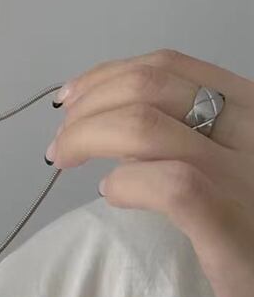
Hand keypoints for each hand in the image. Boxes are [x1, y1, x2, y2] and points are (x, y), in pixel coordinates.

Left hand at [48, 48, 253, 296]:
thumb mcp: (227, 162)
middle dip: (86, 106)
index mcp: (251, 108)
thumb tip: (106, 117)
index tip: (70, 100)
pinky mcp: (234, 226)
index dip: (105, 76)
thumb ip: (185, 131)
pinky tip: (111, 194)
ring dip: (85, 137)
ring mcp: (246, 177)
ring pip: (143, 126)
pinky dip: (123, 182)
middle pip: (147, 87)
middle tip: (62, 141)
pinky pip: (166, 185)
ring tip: (66, 161)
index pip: (167, 67)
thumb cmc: (252, 229)